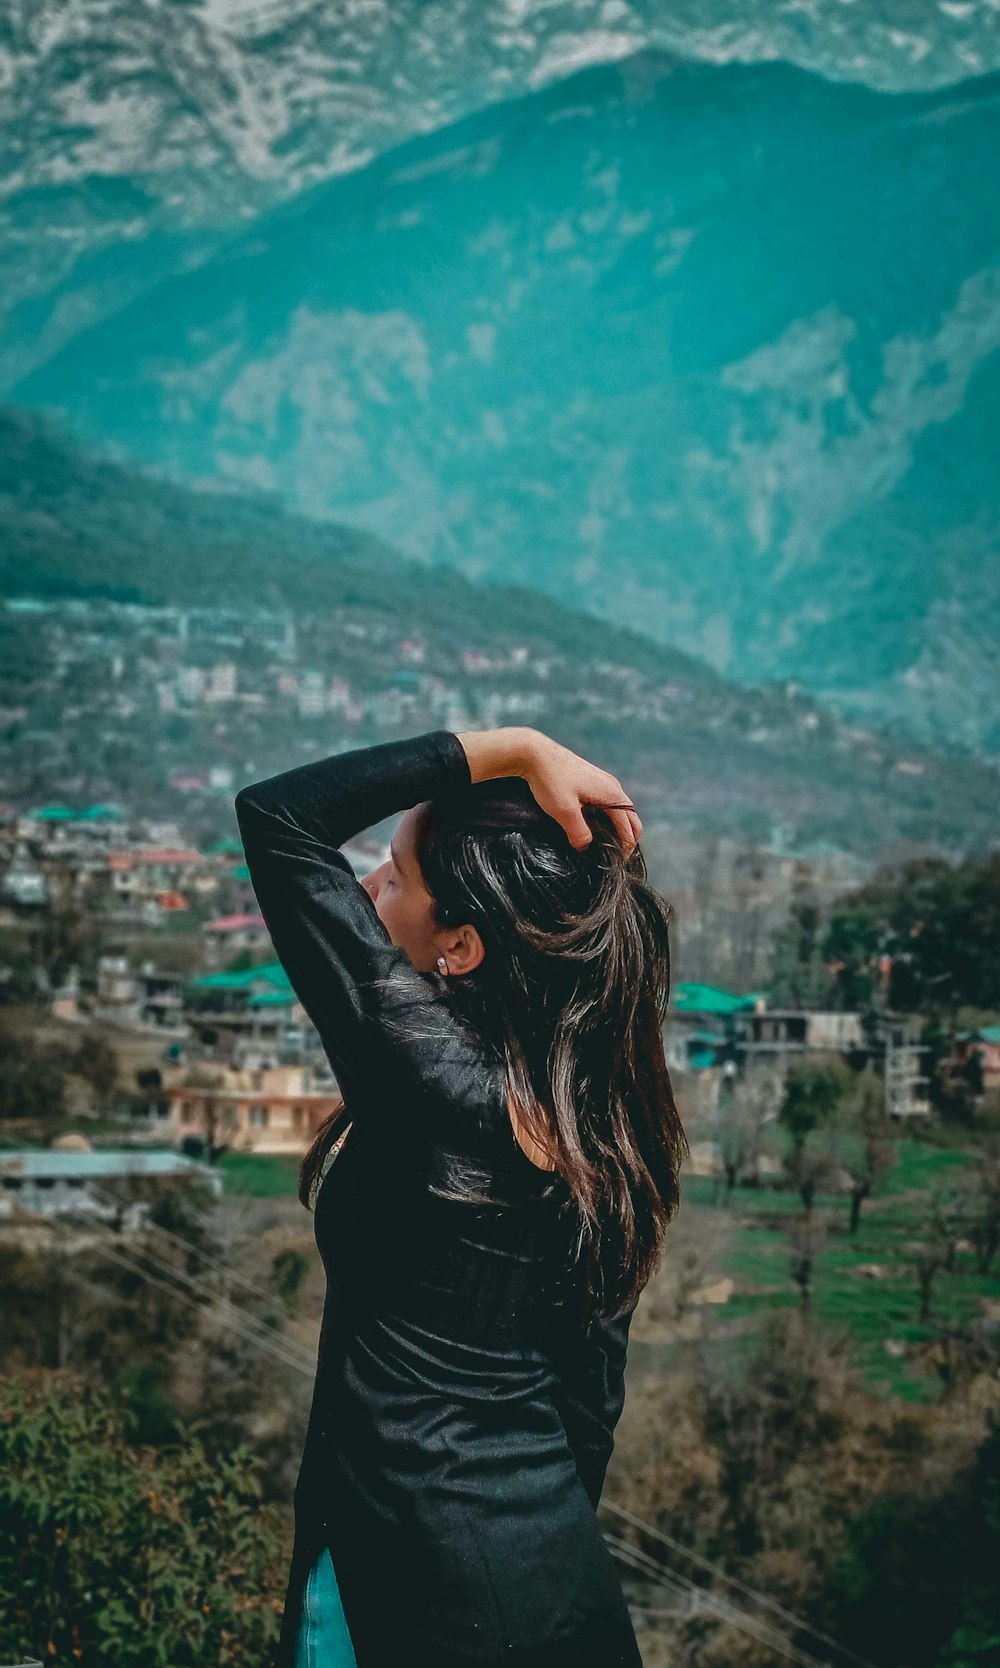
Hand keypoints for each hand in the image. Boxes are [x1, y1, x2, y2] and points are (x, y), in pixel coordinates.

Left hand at [521, 732, 641, 854]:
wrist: (534, 753)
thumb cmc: (550, 780)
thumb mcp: (564, 812)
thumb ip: (579, 833)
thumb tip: (586, 848)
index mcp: (612, 794)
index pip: (629, 827)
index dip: (626, 847)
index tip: (617, 863)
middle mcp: (612, 787)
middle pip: (631, 818)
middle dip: (628, 839)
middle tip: (617, 858)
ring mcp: (602, 782)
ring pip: (620, 811)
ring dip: (618, 829)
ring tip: (606, 846)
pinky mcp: (591, 782)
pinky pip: (608, 804)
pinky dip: (608, 819)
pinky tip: (594, 828)